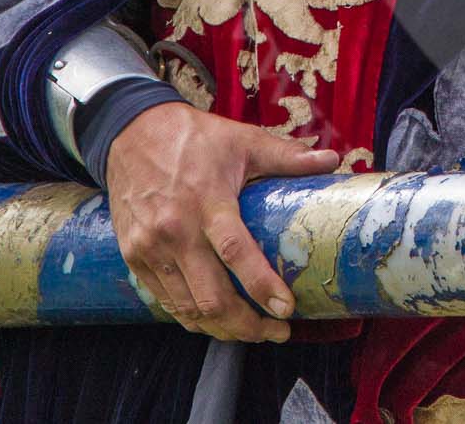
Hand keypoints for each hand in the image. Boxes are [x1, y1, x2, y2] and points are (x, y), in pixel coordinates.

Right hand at [105, 102, 340, 340]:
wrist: (131, 132)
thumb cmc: (194, 137)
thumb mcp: (243, 140)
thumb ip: (287, 156)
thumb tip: (332, 161)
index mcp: (207, 202)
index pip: (236, 253)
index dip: (262, 286)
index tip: (287, 309)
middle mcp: (174, 231)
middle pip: (211, 296)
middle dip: (247, 325)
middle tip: (277, 331)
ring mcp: (149, 248)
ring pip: (187, 307)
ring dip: (221, 329)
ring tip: (252, 332)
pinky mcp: (133, 257)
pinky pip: (165, 300)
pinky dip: (191, 317)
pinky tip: (214, 319)